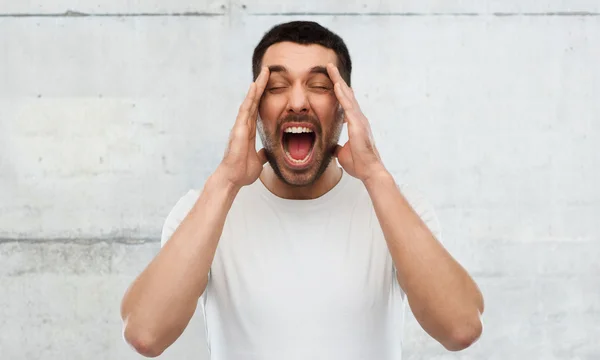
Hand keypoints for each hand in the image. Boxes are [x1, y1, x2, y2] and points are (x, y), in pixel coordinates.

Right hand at [216, 66, 269, 188]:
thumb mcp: (258, 161)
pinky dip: (250, 98)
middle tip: (267, 70)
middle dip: (260, 85)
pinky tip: (254, 87)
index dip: (263, 95)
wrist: (232, 180)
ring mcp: (240, 126)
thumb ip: (263, 154)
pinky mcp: (238, 130)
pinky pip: (245, 111)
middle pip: (254, 101)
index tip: (270, 83)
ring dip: (256, 87)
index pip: (258, 108)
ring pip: (249, 102)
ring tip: (263, 72)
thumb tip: (268, 152)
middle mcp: (244, 125)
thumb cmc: (242, 171)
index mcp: (249, 130)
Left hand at [326, 63, 387, 182]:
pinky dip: (342, 94)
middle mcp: (359, 118)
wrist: (368, 171)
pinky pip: (348, 105)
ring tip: (330, 68)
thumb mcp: (343, 153)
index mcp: (355, 123)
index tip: (332, 80)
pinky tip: (336, 84)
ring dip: (338, 81)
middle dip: (338, 79)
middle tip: (330, 66)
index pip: (345, 103)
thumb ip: (338, 148)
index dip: (339, 91)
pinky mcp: (357, 124)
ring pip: (347, 96)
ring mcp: (359, 119)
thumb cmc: (359, 164)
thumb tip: (333, 148)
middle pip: (347, 94)